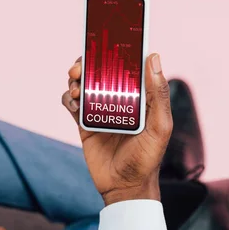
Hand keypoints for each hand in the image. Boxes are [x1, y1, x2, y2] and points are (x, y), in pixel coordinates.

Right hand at [62, 53, 172, 204]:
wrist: (125, 187)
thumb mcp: (160, 126)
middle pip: (100, 71)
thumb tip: (153, 58)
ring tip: (76, 85)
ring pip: (84, 84)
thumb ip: (158, 95)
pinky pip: (72, 104)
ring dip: (76, 79)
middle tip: (80, 66)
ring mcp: (101, 111)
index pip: (127, 66)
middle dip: (88, 63)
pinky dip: (68, 98)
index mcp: (140, 97)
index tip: (105, 41)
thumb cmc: (148, 159)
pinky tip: (73, 102)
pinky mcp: (85, 124)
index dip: (115, 51)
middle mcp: (120, 100)